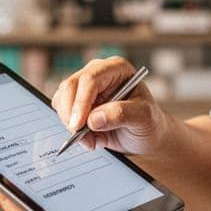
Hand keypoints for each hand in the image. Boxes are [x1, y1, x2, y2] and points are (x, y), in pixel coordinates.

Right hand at [52, 56, 169, 154]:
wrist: (144, 136)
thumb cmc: (148, 122)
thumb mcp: (144, 117)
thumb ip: (121, 114)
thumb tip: (93, 119)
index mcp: (116, 69)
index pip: (90, 79)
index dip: (81, 102)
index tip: (78, 125)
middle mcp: (98, 74)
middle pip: (70, 86)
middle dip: (71, 114)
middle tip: (79, 136)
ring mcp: (85, 88)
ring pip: (62, 99)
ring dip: (71, 123)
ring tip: (92, 141)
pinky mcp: (76, 102)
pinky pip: (63, 112)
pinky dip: (71, 129)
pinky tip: (89, 138)